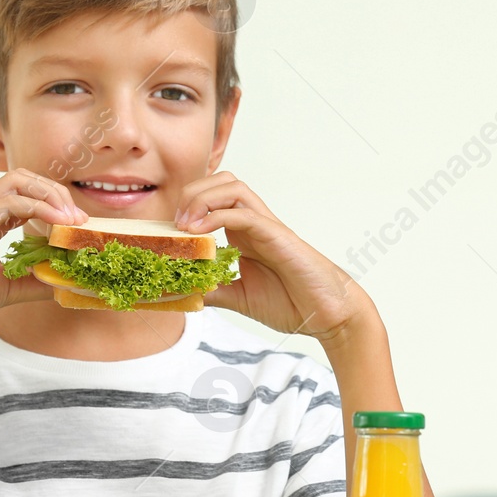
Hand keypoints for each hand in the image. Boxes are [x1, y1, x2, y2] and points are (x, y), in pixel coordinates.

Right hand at [0, 169, 85, 341]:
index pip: (25, 194)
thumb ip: (34, 281)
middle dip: (56, 192)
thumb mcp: (6, 288)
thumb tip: (64, 281)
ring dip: (50, 195)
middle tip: (78, 218)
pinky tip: (57, 225)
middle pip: (24, 178)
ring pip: (18, 181)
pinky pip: (10, 202)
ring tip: (71, 219)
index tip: (77, 225)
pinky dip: (38, 208)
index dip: (54, 203)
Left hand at [173, 172, 371, 341]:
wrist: (327, 315)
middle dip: (192, 193)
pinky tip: (201, 231)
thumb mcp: (240, 298)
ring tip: (186, 225)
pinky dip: (218, 216)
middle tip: (175, 224)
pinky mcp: (276, 235)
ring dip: (203, 198)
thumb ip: (215, 291)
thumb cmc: (293, 302)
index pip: (213, 199)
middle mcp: (254, 223)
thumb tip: (185, 293)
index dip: (187, 206)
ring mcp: (266, 226)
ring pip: (233, 187)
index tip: (168, 231)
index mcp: (245, 234)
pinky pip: (244, 213)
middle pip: (221, 181)